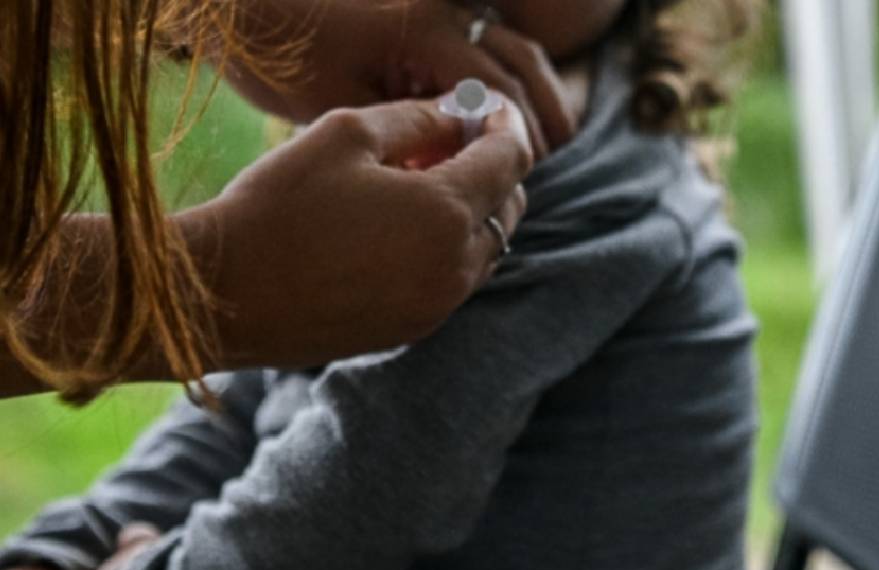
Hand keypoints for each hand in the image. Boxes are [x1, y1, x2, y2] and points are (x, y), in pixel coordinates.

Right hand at [188, 96, 532, 370]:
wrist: (225, 295)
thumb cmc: (278, 206)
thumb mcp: (346, 135)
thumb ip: (416, 119)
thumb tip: (455, 115)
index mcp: (446, 212)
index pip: (511, 159)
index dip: (503, 124)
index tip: (483, 110)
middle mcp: (455, 266)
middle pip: (509, 207)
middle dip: (491, 169)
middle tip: (444, 145)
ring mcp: (437, 306)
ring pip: (485, 248)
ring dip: (470, 212)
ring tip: (415, 188)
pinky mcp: (412, 329)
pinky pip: (454, 280)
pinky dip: (447, 249)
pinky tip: (398, 232)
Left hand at [221, 0, 575, 157]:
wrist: (252, 15)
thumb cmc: (287, 63)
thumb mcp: (346, 108)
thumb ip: (404, 134)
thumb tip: (449, 169)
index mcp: (425, 34)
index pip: (496, 89)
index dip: (517, 134)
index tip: (524, 169)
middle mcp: (442, 13)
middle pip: (520, 60)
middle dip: (544, 108)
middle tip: (551, 152)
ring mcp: (438, 8)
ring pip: (512, 44)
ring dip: (534, 88)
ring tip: (545, 133)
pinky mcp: (428, 14)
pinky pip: (487, 41)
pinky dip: (506, 75)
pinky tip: (501, 113)